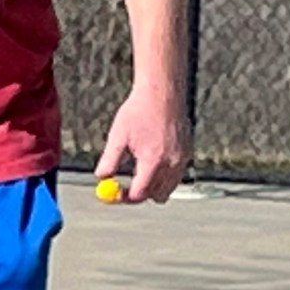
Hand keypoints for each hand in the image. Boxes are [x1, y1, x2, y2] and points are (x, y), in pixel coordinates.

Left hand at [96, 85, 191, 203]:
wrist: (162, 92)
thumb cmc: (138, 111)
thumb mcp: (118, 136)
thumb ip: (110, 160)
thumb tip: (101, 177)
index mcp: (153, 160)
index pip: (140, 193)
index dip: (126, 197)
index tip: (116, 195)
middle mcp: (172, 163)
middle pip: (156, 195)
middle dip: (140, 194)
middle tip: (125, 188)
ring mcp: (183, 158)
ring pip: (169, 187)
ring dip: (154, 185)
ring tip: (139, 170)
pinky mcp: (188, 151)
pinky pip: (177, 174)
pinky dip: (165, 174)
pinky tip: (153, 159)